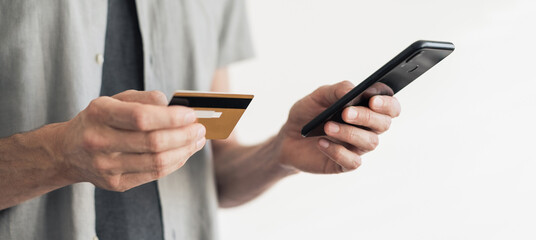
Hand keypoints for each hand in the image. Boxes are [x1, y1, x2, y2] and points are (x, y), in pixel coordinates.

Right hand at [55, 90, 205, 190]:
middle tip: (200, 129)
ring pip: (156, 162)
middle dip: (184, 135)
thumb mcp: (115, 100)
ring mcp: (106, 166)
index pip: (141, 118)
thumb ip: (145, 99)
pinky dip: (175, 163)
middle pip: (153, 143)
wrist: (67, 152)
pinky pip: (154, 174)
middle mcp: (98, 141)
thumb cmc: (99, 120)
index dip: (171, 117)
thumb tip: (175, 107)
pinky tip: (184, 153)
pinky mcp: (115, 184)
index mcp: (99, 114)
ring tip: (197, 140)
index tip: (192, 114)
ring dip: (184, 151)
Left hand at [277, 81, 400, 173]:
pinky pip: (352, 161)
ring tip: (327, 126)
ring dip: (349, 133)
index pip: (391, 107)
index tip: (373, 99)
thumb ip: (337, 90)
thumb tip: (353, 90)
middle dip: (367, 117)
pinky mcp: (345, 164)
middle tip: (346, 113)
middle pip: (384, 124)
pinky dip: (337, 151)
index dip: (387, 104)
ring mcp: (358, 147)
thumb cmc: (309, 113)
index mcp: (367, 108)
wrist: (289, 137)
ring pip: (370, 143)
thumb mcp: (319, 96)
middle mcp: (368, 129)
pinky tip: (321, 142)